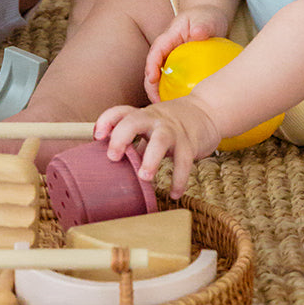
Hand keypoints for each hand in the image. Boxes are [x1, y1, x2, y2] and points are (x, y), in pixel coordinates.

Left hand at [94, 96, 222, 198]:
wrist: (206, 111)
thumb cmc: (171, 124)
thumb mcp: (150, 126)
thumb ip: (134, 142)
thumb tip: (110, 167)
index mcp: (142, 116)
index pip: (121, 111)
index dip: (106, 121)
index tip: (97, 136)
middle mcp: (155, 119)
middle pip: (134, 120)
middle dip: (121, 137)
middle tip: (113, 157)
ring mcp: (173, 130)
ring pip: (161, 140)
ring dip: (151, 159)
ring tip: (145, 177)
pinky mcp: (190, 143)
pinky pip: (184, 161)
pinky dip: (179, 179)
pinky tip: (174, 193)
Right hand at [144, 4, 230, 100]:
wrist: (210, 21)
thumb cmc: (207, 18)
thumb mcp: (206, 19)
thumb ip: (202, 25)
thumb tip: (198, 33)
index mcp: (168, 37)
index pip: (155, 52)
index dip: (150, 66)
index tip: (153, 79)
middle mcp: (166, 51)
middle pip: (152, 70)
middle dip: (151, 87)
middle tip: (158, 104)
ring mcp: (171, 60)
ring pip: (160, 79)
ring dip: (160, 95)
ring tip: (168, 111)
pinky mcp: (178, 69)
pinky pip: (172, 83)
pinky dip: (173, 95)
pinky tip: (183, 108)